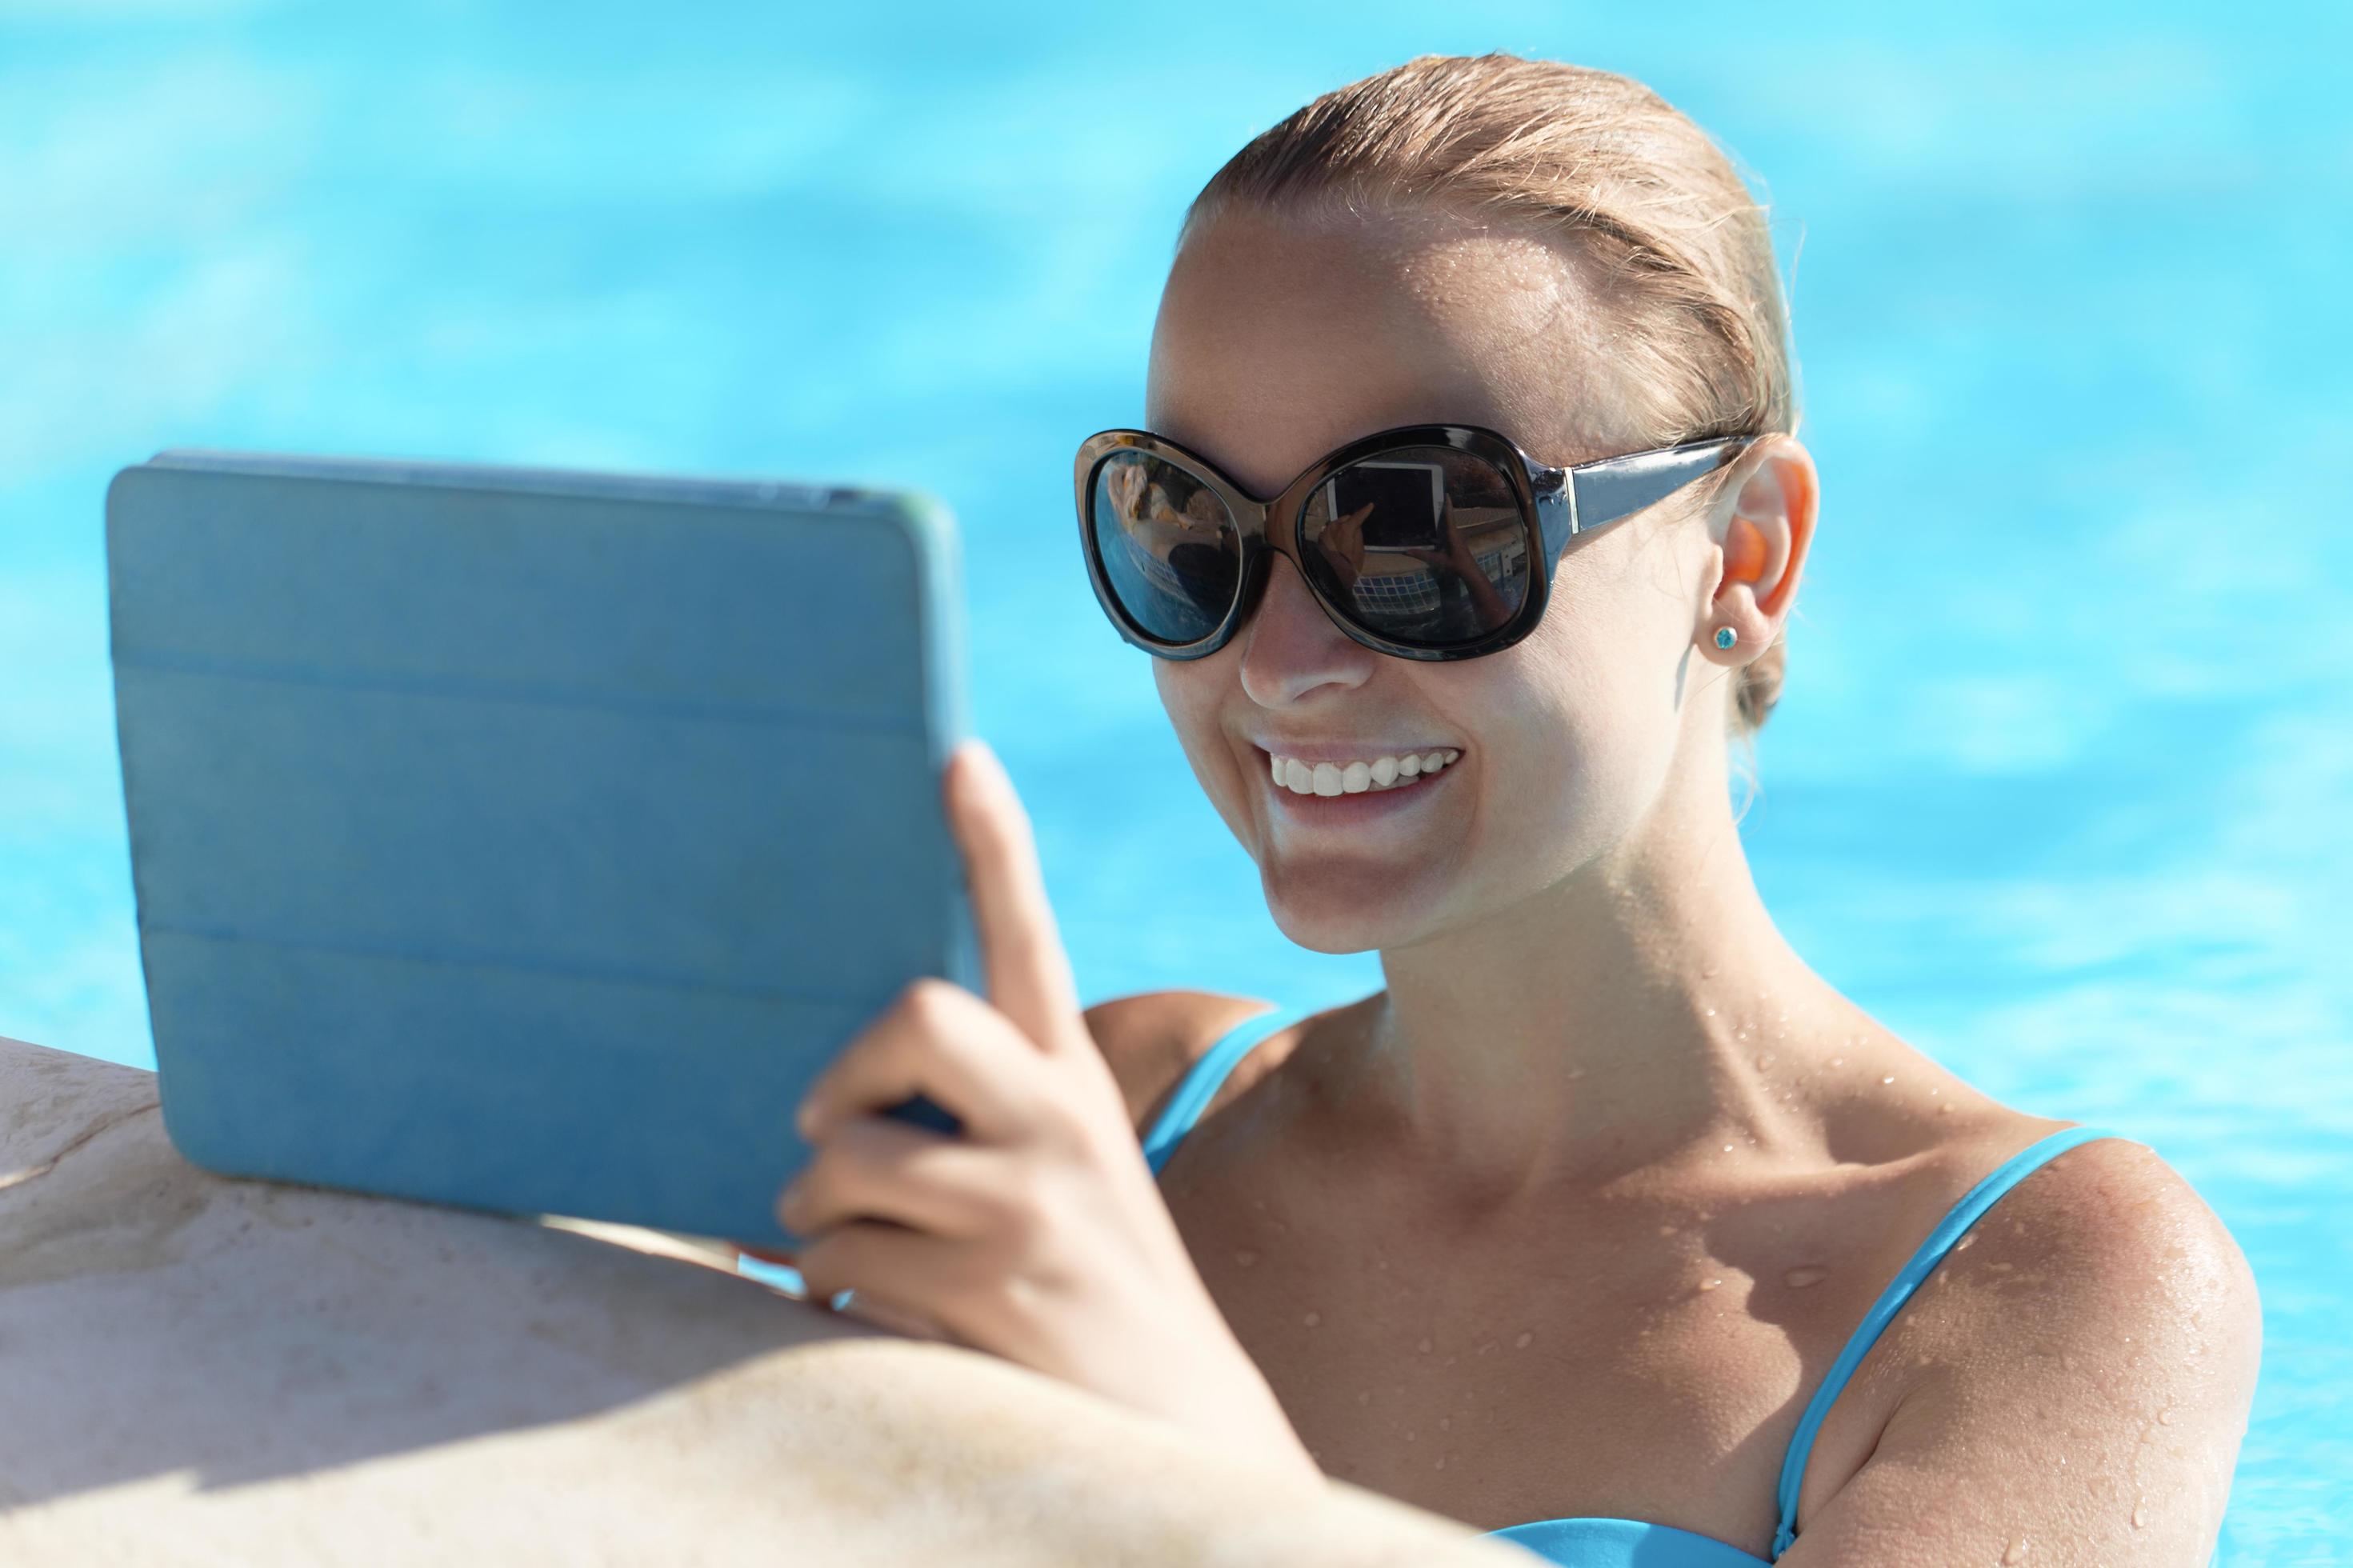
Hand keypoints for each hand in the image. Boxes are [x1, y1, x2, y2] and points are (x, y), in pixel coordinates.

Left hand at [765, 739, 1319, 1483]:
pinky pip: (839, 1263)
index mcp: (1074, 1083)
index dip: (992, 842)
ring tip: (856, 1250)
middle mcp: (1059, 1124)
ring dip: (820, 1218)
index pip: (1031, 937)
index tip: (957, 754)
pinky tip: (881, 1314)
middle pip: (919, 1012)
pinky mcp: (988, 1290)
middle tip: (823, 1126)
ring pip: (845, 1162)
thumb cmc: (1084, 1283)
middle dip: (842, 1074)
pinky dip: (831, 1291)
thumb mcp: (1066, 1177)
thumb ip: (983, 1117)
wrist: (1173, 1419)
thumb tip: (831, 1101)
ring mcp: (1028, 1207)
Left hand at [1317, 501, 1373, 586]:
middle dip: (1351, 521)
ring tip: (1346, 538)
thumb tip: (1356, 526)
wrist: (1332, 577)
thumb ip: (1358, 534)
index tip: (1370, 505)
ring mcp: (1325, 532)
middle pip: (1346, 518)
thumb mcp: (1359, 550)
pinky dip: (1335, 532)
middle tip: (1356, 531)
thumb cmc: (1350, 565)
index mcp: (1345, 529)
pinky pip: (1330, 530)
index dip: (1365, 511)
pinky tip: (1338, 542)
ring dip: (1342, 527)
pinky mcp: (1320, 538)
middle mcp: (1333, 527)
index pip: (1357, 516)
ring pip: (1337, 523)